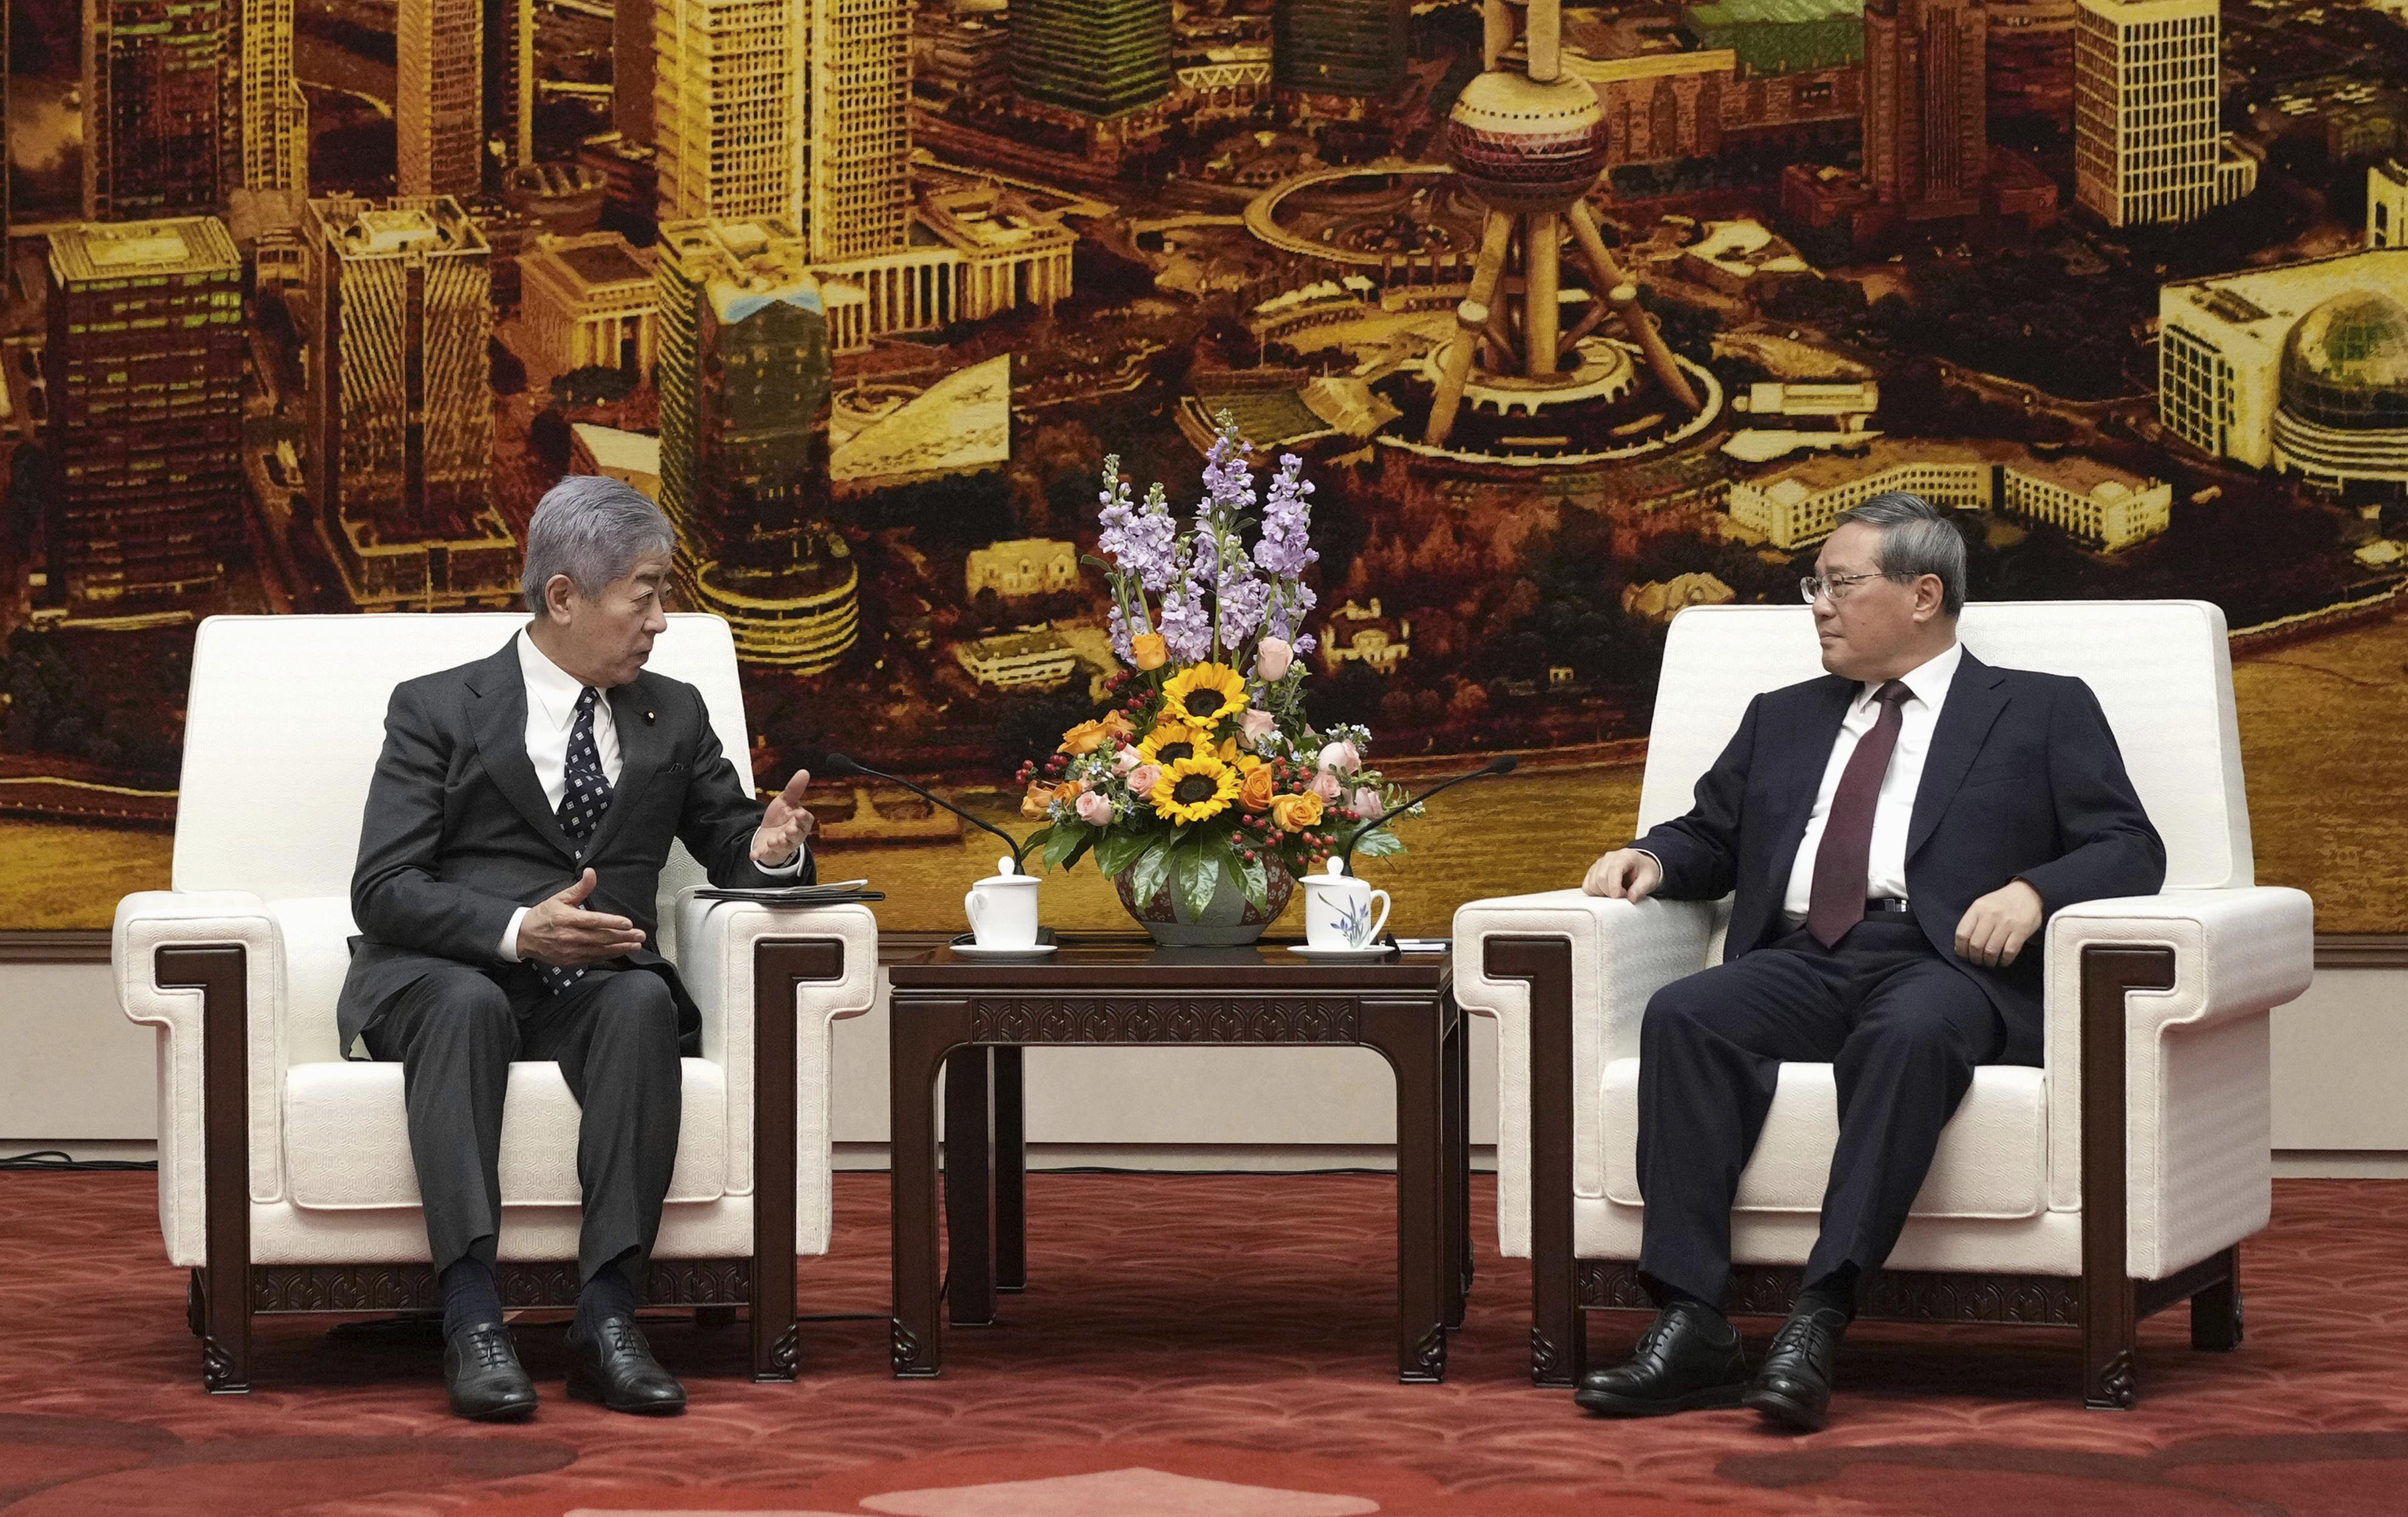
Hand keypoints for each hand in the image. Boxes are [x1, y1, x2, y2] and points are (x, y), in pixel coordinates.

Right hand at [516, 869, 646, 966]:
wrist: (523, 936)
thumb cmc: (544, 915)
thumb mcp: (560, 898)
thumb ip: (580, 888)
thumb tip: (591, 872)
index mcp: (567, 918)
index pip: (594, 921)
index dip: (612, 922)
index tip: (628, 923)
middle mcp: (570, 936)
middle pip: (601, 937)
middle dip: (623, 937)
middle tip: (640, 936)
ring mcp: (570, 950)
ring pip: (599, 950)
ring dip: (620, 948)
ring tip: (636, 946)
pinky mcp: (570, 961)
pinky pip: (593, 958)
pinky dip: (608, 955)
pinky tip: (620, 952)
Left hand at [751, 768, 815, 865]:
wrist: (769, 834)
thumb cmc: (781, 818)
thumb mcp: (786, 801)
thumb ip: (794, 789)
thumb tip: (804, 772)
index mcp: (799, 823)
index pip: (806, 821)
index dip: (803, 818)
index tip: (799, 814)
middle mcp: (793, 836)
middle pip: (797, 836)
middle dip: (793, 833)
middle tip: (788, 830)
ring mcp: (781, 845)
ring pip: (783, 846)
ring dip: (779, 844)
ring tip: (774, 840)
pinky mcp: (769, 852)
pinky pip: (766, 854)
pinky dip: (760, 854)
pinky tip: (754, 855)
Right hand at [1582, 848, 1662, 901]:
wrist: (1640, 866)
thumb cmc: (1645, 871)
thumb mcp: (1650, 880)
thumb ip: (1641, 888)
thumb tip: (1631, 898)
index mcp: (1625, 856)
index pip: (1614, 869)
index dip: (1614, 886)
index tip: (1618, 897)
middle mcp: (1609, 857)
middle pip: (1600, 878)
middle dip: (1610, 892)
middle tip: (1623, 896)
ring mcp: (1599, 864)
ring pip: (1592, 884)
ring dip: (1603, 894)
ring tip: (1616, 893)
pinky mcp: (1592, 872)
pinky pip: (1587, 886)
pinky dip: (1595, 893)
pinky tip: (1606, 892)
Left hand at [1955, 879, 2044, 967]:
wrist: (2028, 893)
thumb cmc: (2001, 903)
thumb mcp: (1982, 905)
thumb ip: (1972, 922)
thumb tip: (1960, 946)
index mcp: (1978, 908)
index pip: (1962, 934)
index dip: (1961, 949)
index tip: (1964, 955)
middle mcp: (1991, 915)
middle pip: (1976, 945)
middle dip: (1974, 958)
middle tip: (1977, 961)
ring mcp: (2007, 923)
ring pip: (1991, 951)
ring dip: (1988, 962)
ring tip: (1989, 962)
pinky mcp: (2021, 931)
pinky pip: (2009, 952)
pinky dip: (2004, 961)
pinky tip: (2002, 960)